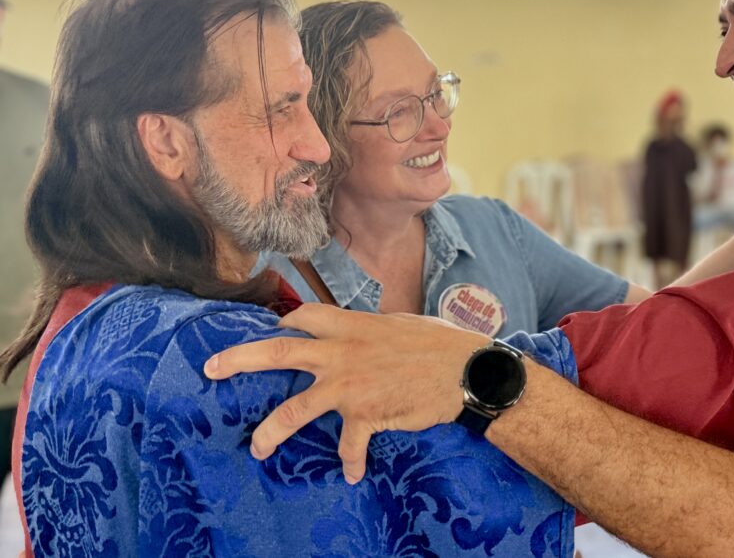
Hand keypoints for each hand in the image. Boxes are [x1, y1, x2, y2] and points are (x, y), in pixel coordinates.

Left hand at [203, 304, 486, 482]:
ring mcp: (350, 386)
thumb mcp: (400, 324)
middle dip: (239, 359)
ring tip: (257, 447)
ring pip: (295, 409)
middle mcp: (341, 354)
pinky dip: (351, 460)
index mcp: (351, 326)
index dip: (283, 323)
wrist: (465, 370)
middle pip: (278, 352)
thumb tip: (365, 334)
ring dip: (271, 430)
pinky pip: (349, 444)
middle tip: (212, 368)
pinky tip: (352, 473)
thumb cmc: (439, 343)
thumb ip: (372, 331)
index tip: (271, 330)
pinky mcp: (366, 415)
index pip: (303, 317)